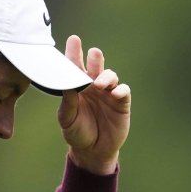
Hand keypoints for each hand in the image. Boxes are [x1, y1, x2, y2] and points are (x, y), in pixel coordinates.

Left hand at [57, 35, 130, 174]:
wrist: (92, 151)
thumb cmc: (77, 132)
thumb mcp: (67, 119)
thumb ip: (68, 103)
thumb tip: (68, 85)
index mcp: (77, 87)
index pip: (75, 67)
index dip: (74, 52)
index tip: (74, 40)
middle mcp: (93, 86)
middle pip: (95, 66)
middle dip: (95, 58)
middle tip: (93, 53)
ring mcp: (108, 93)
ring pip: (110, 76)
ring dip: (106, 76)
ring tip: (99, 84)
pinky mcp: (121, 103)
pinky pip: (123, 91)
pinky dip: (120, 90)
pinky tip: (115, 93)